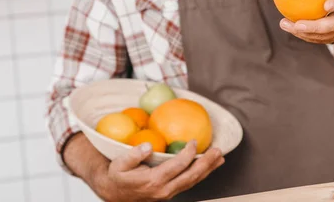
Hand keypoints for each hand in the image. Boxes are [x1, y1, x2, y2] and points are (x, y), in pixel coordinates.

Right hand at [96, 140, 223, 201]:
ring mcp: (168, 193)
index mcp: (153, 181)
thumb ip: (133, 155)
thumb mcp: (119, 164)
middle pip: (190, 177)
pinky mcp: (170, 192)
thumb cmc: (117, 176)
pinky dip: (200, 174)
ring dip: (207, 170)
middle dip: (206, 164)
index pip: (177, 167)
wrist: (114, 193)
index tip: (194, 141)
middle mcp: (164, 190)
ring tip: (219, 158)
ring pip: (192, 182)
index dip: (188, 154)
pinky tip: (207, 165)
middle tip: (218, 151)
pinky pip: (188, 183)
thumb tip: (147, 146)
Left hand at [280, 0, 333, 43]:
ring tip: (285, 24)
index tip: (325, 5)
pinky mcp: (333, 38)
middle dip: (314, 27)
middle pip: (332, 25)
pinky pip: (316, 38)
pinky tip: (287, 25)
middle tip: (298, 24)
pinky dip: (301, 33)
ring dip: (303, 33)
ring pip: (322, 35)